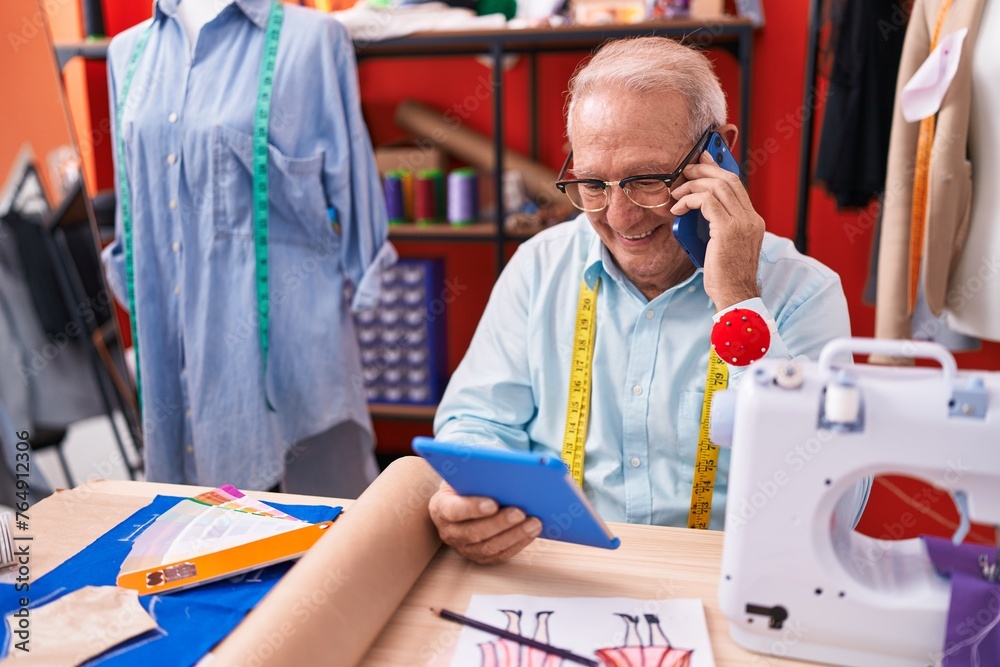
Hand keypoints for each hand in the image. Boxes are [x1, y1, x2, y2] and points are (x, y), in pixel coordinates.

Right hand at [428, 481, 542, 564]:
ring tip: (534, 522)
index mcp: (440, 507)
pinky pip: (500, 555)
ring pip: (489, 547)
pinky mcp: (480, 557)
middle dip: (499, 523)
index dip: (472, 508)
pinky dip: (518, 544)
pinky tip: (532, 532)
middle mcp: (449, 531)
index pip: (453, 510)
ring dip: (514, 535)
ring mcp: (463, 548)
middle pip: (473, 532)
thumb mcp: (466, 473)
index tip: (493, 503)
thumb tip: (506, 469)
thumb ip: (479, 472)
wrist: (465, 498)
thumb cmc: (468, 483)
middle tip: (520, 512)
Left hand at [669, 149, 763, 310]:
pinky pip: (706, 201)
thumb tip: (699, 209)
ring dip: (692, 185)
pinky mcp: (728, 229)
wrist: (735, 295)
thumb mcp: (725, 245)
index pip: (736, 185)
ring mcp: (742, 223)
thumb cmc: (726, 276)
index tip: (703, 159)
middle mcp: (751, 218)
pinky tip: (678, 208)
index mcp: (753, 221)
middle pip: (727, 180)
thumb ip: (719, 225)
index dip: (718, 169)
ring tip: (676, 193)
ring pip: (716, 186)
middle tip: (685, 170)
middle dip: (703, 170)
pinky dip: (689, 200)